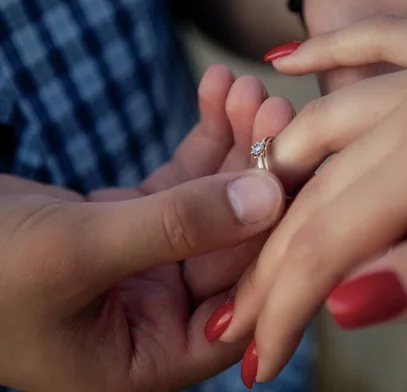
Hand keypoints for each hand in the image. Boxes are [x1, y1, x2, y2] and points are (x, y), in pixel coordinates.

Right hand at [90, 64, 295, 304]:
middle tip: (275, 111)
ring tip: (248, 89)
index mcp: (157, 353)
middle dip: (258, 173)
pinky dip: (203, 136)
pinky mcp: (138, 221)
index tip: (293, 172)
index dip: (276, 243)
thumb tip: (268, 198)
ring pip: (215, 201)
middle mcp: (166, 312)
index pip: (244, 305)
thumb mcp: (79, 251)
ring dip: (236, 143)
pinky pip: (185, 179)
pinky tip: (217, 89)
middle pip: (237, 243)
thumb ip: (178, 227)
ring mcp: (156, 263)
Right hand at [214, 19, 406, 384]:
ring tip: (252, 245)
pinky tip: (279, 68)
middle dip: (271, 268)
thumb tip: (350, 302)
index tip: (257, 358)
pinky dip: (325, 55)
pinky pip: (374, 42)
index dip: (287, 305)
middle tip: (238, 324)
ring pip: (328, 127)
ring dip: (281, 190)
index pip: (333, 240)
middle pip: (316, 192)